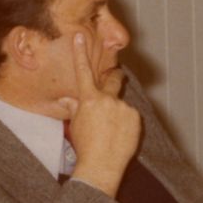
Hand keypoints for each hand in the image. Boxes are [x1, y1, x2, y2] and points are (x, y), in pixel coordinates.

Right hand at [56, 32, 140, 195]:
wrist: (101, 166)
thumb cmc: (85, 147)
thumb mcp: (76, 125)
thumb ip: (75, 108)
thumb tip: (67, 99)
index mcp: (89, 100)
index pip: (82, 72)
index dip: (80, 53)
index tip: (79, 36)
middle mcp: (107, 100)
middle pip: (113, 80)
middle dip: (114, 76)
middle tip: (116, 75)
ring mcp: (123, 108)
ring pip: (120, 105)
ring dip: (117, 113)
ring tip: (110, 133)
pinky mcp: (135, 118)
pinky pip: (130, 116)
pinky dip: (125, 123)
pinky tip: (119, 136)